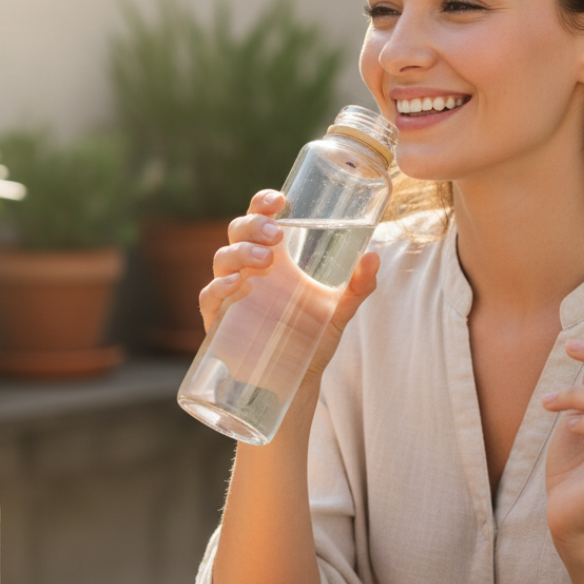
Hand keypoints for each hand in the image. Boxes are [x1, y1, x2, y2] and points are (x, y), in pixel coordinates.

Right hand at [198, 189, 379, 382]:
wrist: (296, 383)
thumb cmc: (313, 338)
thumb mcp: (340, 310)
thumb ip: (358, 286)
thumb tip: (373, 257)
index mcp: (275, 256)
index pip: (261, 217)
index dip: (263, 203)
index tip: (280, 200)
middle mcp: (249, 269)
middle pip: (238, 231)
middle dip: (253, 225)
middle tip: (275, 235)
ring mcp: (231, 293)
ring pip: (222, 258)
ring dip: (241, 253)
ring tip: (265, 260)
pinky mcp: (220, 320)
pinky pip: (210, 297)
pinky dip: (219, 287)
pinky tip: (236, 285)